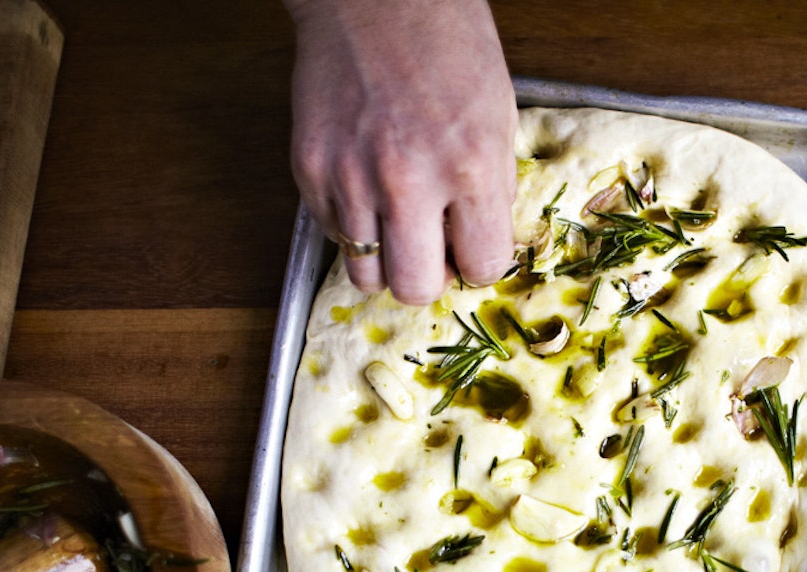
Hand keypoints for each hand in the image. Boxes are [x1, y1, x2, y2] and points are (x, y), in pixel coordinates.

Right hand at [286, 0, 516, 303]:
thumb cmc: (447, 46)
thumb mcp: (497, 117)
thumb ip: (490, 189)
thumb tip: (478, 246)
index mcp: (469, 167)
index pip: (482, 267)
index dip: (478, 261)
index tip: (471, 246)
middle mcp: (407, 181)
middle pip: (415, 289)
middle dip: (428, 277)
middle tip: (431, 250)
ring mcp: (350, 177)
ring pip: (365, 276)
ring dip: (384, 259)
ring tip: (395, 223)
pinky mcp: (309, 169)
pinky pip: (332, 235)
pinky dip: (351, 227)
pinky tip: (365, 188)